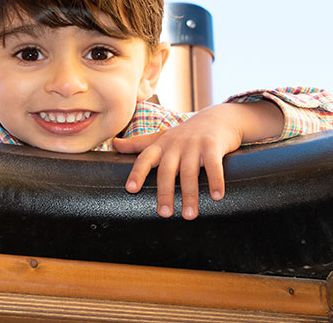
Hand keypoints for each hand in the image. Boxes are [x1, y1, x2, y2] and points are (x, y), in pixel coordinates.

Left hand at [111, 101, 279, 218]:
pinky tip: (217, 196)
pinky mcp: (213, 145)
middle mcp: (176, 144)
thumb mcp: (162, 137)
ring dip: (190, 194)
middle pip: (167, 170)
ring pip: (190, 172)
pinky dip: (216, 181)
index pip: (145, 158)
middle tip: (164, 214)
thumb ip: (139, 144)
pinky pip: (213, 165)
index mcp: (161, 145)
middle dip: (165, 192)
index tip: (131, 189)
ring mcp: (195, 144)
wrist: (217, 118)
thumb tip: (115, 144)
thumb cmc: (186, 133)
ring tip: (189, 215)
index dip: (137, 173)